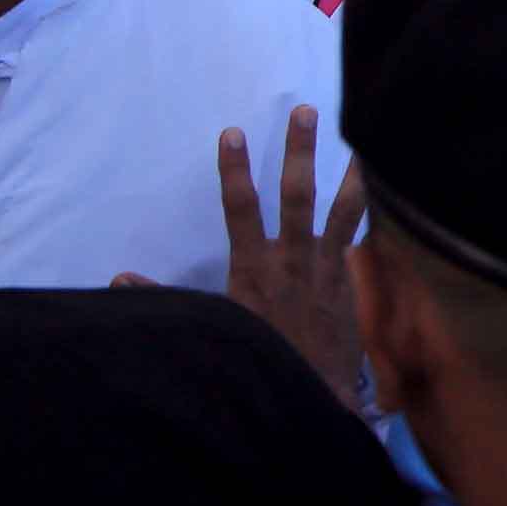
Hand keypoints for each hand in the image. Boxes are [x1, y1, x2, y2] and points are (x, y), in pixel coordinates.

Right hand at [117, 107, 367, 412]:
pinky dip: (371, 210)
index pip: (239, 208)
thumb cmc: (256, 359)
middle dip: (298, 151)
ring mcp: (325, 268)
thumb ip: (165, 298)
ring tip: (364, 137)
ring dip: (350, 171)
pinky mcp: (349, 280)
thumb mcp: (210, 326)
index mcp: (252, 269)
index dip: (234, 170)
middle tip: (304, 110)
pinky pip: (362, 236)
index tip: (232, 132)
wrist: (307, 395)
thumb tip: (120, 277)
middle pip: (296, 194)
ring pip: (341, 209)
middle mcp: (291, 260)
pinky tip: (385, 184)